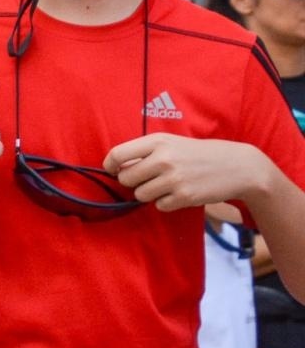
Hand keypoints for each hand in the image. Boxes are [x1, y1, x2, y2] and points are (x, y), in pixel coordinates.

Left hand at [104, 134, 261, 211]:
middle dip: (134, 182)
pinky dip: (167, 203)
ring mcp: (173, 178)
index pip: (117, 154)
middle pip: (125, 179)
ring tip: (167, 185)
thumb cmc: (197, 153)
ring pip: (140, 195)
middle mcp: (163, 159)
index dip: (109, 165)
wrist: (237, 166)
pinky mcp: (184, 196)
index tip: (112, 170)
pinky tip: (180, 193)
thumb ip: (143, 152)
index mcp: (157, 141)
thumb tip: (116, 168)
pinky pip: (159, 206)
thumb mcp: (170, 143)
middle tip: (150, 178)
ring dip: (150, 193)